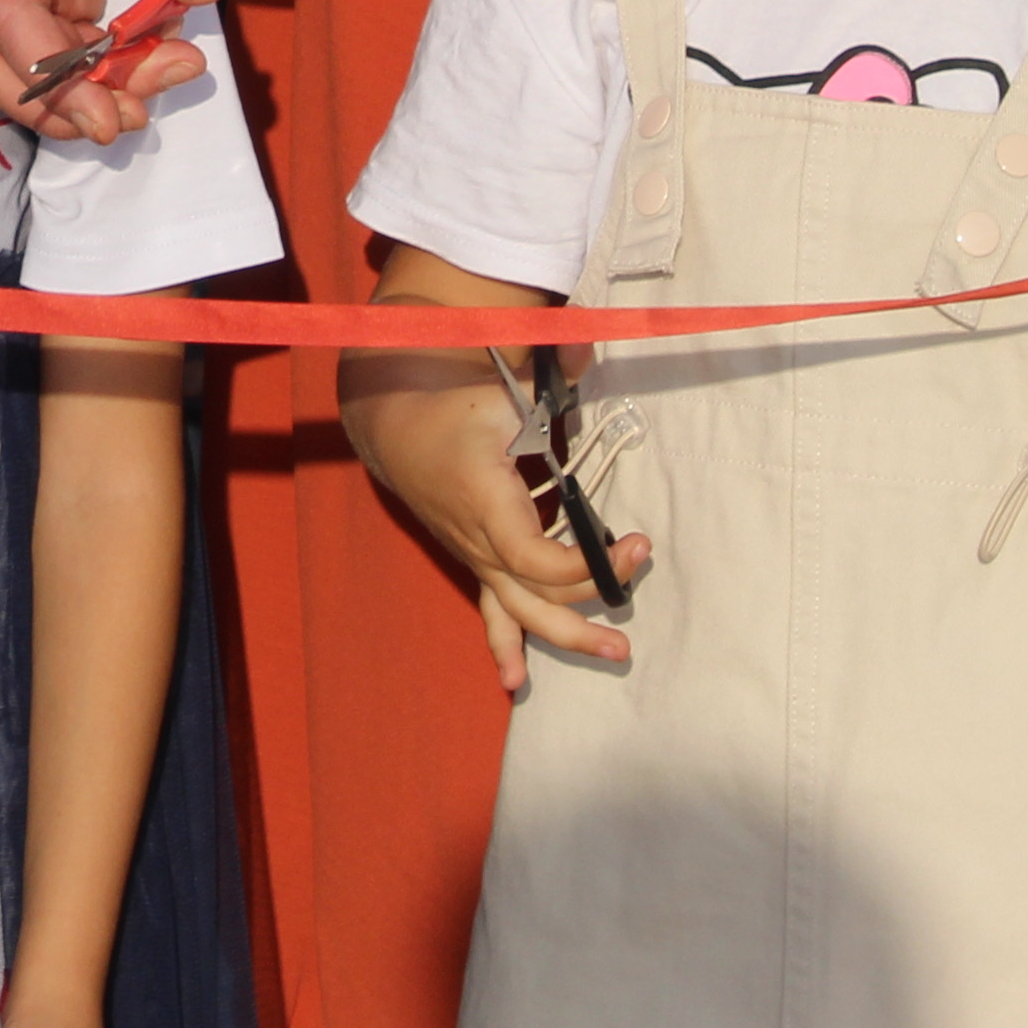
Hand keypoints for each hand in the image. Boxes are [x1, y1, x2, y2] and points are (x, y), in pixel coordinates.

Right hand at [0, 0, 223, 141]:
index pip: (2, 12)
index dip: (47, 69)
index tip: (108, 101)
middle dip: (52, 100)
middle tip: (127, 119)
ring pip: (30, 52)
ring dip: (87, 85)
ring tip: (162, 85)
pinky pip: (72, 29)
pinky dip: (111, 54)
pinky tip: (163, 48)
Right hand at [341, 356, 644, 694]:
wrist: (394, 423)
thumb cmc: (451, 404)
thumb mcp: (497, 385)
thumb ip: (545, 370)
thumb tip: (586, 347)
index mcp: (486, 501)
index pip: (537, 558)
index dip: (586, 565)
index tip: (633, 542)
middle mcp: (478, 539)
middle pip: (534, 594)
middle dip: (587, 604)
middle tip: (633, 600)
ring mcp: (475, 555)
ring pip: (518, 610)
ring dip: (564, 638)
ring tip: (613, 656)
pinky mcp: (476, 559)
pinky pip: (492, 609)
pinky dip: (505, 644)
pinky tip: (515, 680)